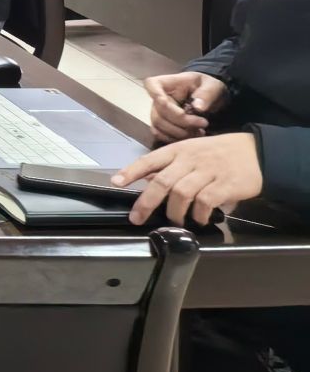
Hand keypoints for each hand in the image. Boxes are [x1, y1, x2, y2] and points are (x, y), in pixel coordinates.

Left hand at [117, 132, 261, 225]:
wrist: (255, 152)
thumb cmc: (218, 153)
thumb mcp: (191, 152)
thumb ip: (171, 166)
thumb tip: (148, 180)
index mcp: (178, 150)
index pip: (149, 159)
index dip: (131, 171)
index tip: (116, 182)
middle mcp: (190, 159)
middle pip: (162, 181)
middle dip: (146, 202)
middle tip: (137, 218)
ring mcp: (208, 171)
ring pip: (181, 193)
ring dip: (175, 212)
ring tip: (175, 221)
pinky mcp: (225, 184)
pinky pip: (205, 202)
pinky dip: (199, 214)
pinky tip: (199, 219)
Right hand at [144, 70, 227, 141]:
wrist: (208, 97)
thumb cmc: (207, 87)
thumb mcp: (211, 86)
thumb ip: (206, 94)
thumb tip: (197, 107)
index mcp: (167, 83)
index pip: (152, 86)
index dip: (160, 99)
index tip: (183, 112)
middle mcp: (157, 97)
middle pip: (158, 112)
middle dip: (182, 123)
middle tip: (203, 124)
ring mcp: (157, 111)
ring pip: (159, 125)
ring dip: (180, 133)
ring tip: (200, 132)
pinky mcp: (160, 123)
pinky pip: (159, 134)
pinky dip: (175, 139)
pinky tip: (191, 136)